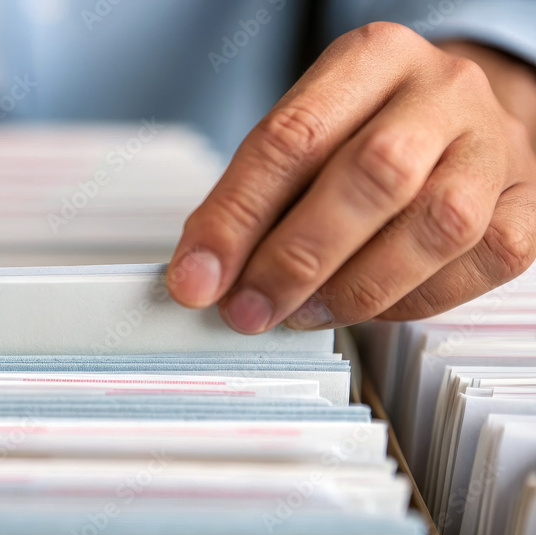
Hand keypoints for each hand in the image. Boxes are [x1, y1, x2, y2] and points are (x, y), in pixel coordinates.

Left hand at [167, 22, 535, 332]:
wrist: (455, 122)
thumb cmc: (362, 133)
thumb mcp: (299, 141)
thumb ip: (250, 200)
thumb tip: (202, 277)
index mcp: (371, 56)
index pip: (292, 137)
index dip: (235, 218)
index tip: (197, 279)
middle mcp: (443, 90)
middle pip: (374, 173)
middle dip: (298, 258)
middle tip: (249, 309)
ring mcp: (495, 146)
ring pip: (437, 223)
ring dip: (357, 287)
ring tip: (302, 313)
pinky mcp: (529, 201)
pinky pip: (481, 261)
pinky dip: (415, 299)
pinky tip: (369, 307)